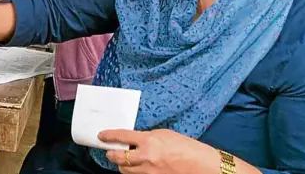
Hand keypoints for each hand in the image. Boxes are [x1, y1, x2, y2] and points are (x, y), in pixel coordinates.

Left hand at [100, 129, 219, 173]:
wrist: (203, 166)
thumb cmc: (188, 148)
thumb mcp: (165, 134)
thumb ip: (147, 136)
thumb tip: (134, 139)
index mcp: (149, 141)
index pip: (121, 136)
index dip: (108, 135)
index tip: (102, 135)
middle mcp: (147, 157)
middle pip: (118, 158)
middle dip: (111, 154)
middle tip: (109, 151)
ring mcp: (150, 171)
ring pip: (125, 170)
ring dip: (121, 165)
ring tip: (123, 160)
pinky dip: (134, 172)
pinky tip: (137, 168)